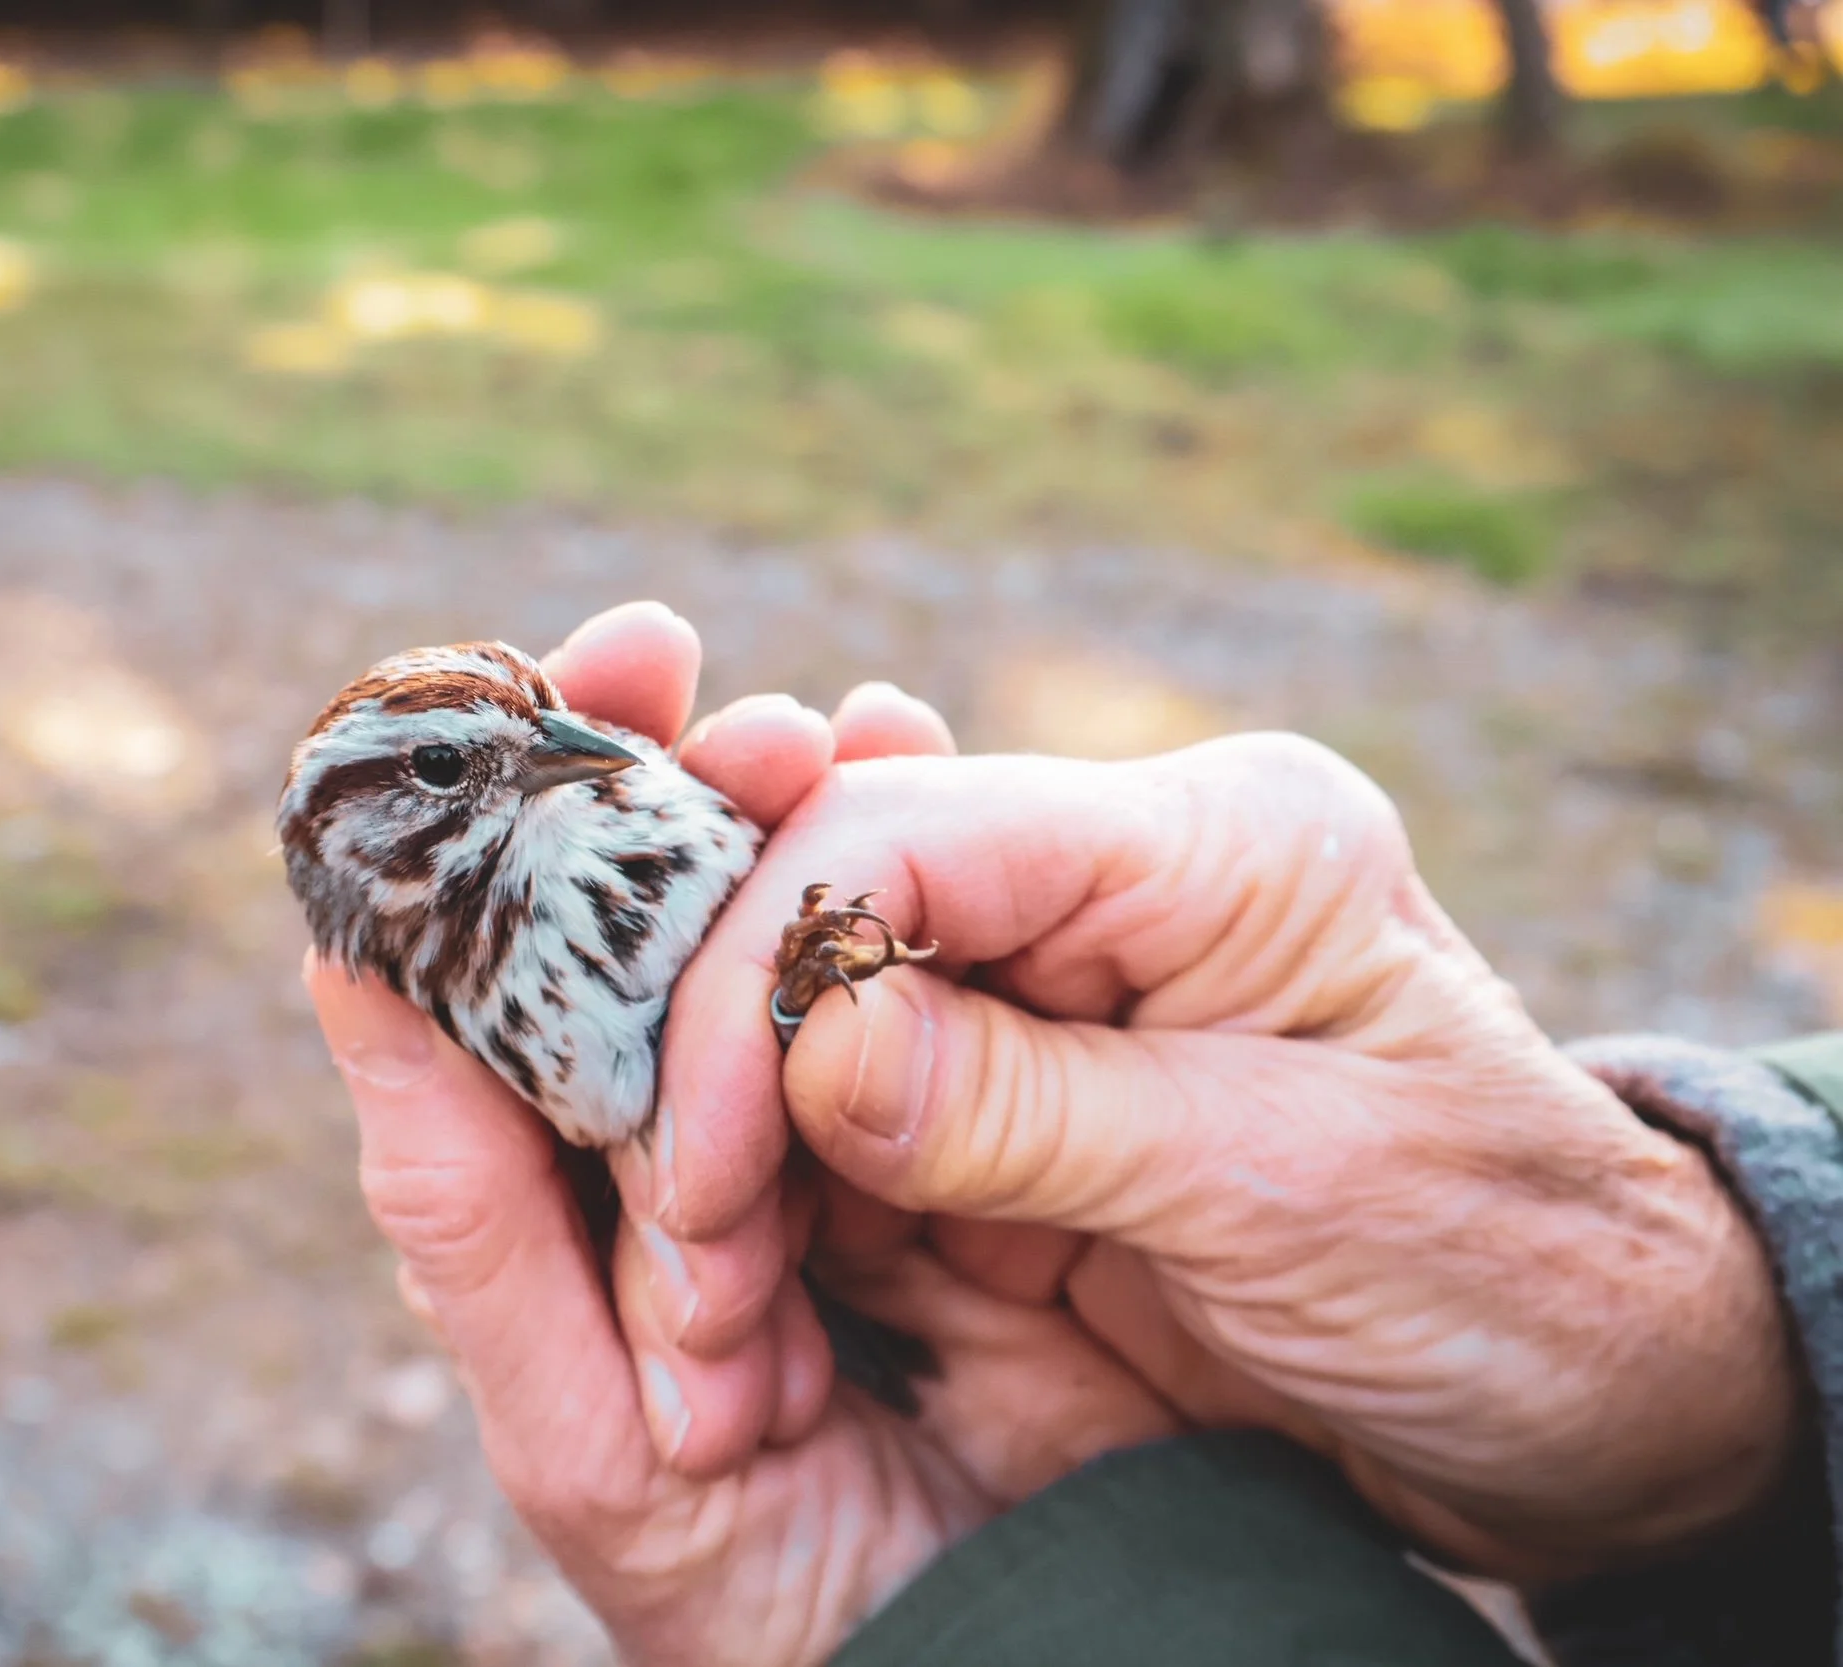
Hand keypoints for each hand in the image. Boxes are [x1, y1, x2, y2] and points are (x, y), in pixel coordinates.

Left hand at [305, 603, 1178, 1663]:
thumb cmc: (767, 1600)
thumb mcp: (587, 1436)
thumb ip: (468, 1218)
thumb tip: (346, 968)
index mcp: (577, 1188)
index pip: (514, 959)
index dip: (521, 807)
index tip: (553, 684)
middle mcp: (696, 1134)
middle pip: (659, 908)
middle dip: (673, 780)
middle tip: (701, 679)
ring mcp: (838, 1123)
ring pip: (798, 922)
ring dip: (807, 806)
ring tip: (841, 723)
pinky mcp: (972, 1135)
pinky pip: (935, 978)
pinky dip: (933, 877)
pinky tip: (933, 775)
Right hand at [654, 731, 1799, 1581]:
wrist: (1600, 1401)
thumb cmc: (1501, 1272)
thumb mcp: (1279, 1190)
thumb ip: (1031, 1108)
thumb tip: (808, 1048)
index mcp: (1210, 841)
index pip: (913, 833)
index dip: (765, 972)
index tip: (703, 1158)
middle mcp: (1111, 890)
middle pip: (830, 904)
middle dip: (714, 1057)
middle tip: (666, 1222)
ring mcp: (1057, 1000)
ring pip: (813, 1026)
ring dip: (729, 1150)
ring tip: (699, 1305)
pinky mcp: (1019, 1109)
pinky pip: (851, 1132)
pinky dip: (780, 1208)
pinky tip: (733, 1287)